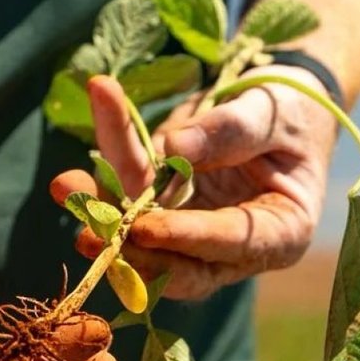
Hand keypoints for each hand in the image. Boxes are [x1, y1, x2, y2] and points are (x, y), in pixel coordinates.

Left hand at [50, 69, 337, 300]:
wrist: (281, 103)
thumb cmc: (294, 110)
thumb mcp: (274, 113)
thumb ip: (231, 130)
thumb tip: (173, 148)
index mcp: (281, 232)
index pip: (231, 242)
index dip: (185, 237)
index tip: (144, 228)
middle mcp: (235, 245)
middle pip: (177, 257)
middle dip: (129, 246)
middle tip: (88, 230)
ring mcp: (195, 231)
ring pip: (142, 233)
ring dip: (101, 214)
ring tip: (66, 186)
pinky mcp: (166, 210)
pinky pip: (129, 198)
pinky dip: (99, 184)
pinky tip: (69, 177)